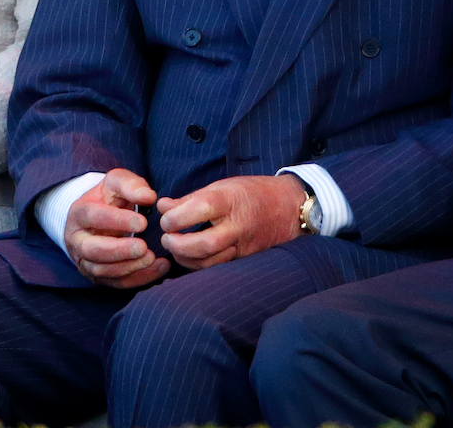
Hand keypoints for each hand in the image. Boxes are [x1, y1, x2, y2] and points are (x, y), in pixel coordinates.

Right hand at [64, 168, 168, 288]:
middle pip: (92, 250)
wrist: (98, 215)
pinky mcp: (97, 276)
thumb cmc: (110, 196)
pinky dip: (137, 279)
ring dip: (128, 267)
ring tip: (152, 258)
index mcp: (80, 212)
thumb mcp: (118, 181)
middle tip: (143, 247)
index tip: (142, 222)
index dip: (117, 221)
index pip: (94, 217)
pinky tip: (159, 269)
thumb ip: (132, 185)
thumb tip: (149, 197)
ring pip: (102, 270)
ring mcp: (85, 260)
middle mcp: (78, 240)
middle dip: (119, 250)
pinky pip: (114, 283)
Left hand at [157, 174, 306, 270]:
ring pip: (209, 262)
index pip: (198, 209)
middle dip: (177, 245)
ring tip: (176, 247)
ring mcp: (243, 245)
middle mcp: (238, 225)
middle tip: (166, 238)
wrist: (290, 207)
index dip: (174, 217)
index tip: (166, 218)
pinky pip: (218, 266)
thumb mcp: (223, 186)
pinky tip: (191, 256)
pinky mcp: (245, 258)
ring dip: (185, 259)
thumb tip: (162, 206)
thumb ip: (191, 198)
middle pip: (203, 244)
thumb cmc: (253, 192)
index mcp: (231, 200)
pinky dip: (199, 264)